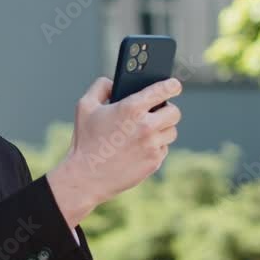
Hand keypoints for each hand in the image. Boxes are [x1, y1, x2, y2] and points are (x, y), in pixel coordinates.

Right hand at [47, 76, 181, 227]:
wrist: (86, 176)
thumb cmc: (84, 140)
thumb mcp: (84, 106)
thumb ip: (101, 86)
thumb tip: (115, 82)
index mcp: (131, 108)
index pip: (164, 90)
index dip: (172, 85)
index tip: (174, 85)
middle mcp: (146, 126)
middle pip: (174, 112)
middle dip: (167, 110)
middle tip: (158, 111)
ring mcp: (152, 146)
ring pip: (171, 131)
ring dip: (162, 129)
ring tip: (146, 130)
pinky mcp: (154, 162)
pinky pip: (163, 148)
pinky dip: (155, 146)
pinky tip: (140, 147)